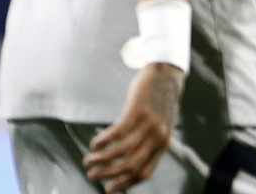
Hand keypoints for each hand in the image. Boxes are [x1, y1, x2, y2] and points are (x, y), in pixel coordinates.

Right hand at [84, 63, 184, 193]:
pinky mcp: (138, 111)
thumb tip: (129, 155)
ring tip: (88, 160)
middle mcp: (157, 138)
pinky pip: (118, 132)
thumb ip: (148, 139)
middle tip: (92, 176)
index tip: (108, 189)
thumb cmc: (159, 100)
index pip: (143, 173)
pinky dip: (104, 140)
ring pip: (122, 150)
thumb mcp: (159, 124)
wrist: (167, 74)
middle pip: (131, 165)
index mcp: (162, 145)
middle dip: (110, 174)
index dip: (125, 183)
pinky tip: (94, 144)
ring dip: (102, 159)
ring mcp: (148, 125)